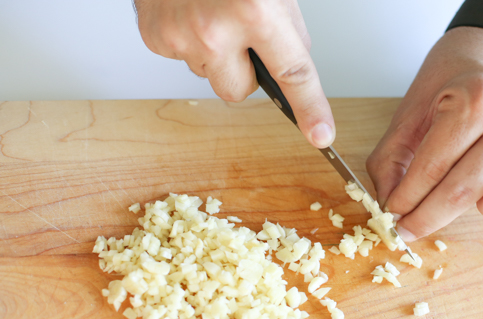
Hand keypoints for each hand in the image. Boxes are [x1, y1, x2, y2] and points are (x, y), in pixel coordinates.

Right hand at [134, 0, 334, 147]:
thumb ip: (287, 29)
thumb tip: (290, 67)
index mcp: (253, 11)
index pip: (292, 73)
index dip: (310, 107)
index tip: (321, 134)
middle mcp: (214, 30)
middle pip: (238, 92)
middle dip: (245, 73)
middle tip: (241, 37)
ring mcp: (179, 37)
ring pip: (209, 76)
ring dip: (216, 56)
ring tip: (211, 14)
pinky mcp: (154, 37)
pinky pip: (183, 60)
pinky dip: (190, 43)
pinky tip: (190, 14)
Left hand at [366, 27, 482, 241]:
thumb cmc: (452, 77)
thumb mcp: (411, 108)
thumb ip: (391, 159)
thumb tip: (388, 207)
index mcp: (476, 101)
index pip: (431, 170)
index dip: (404, 201)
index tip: (390, 216)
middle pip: (463, 193)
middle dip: (426, 218)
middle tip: (406, 228)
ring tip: (467, 190)